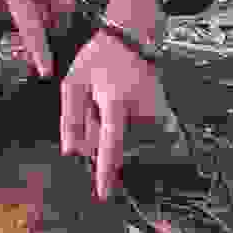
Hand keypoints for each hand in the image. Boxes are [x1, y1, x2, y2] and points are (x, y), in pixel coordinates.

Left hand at [61, 8, 165, 197]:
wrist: (131, 40)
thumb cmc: (99, 59)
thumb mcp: (73, 83)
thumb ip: (71, 118)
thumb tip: (70, 151)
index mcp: (116, 101)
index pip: (112, 143)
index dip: (107, 171)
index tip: (104, 193)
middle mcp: (141, 109)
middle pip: (116, 144)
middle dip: (100, 139)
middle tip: (96, 109)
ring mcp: (155, 112)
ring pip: (126, 139)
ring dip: (112, 131)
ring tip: (108, 103)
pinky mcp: (162, 114)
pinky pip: (139, 133)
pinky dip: (126, 128)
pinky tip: (121, 107)